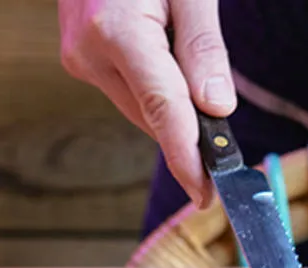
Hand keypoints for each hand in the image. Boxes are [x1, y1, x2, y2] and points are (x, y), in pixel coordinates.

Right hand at [58, 0, 234, 207]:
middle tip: (228, 151)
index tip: (206, 195)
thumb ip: (203, 46)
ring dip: (173, 110)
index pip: (163, 112)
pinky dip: (156, 93)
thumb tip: (217, 109)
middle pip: (154, 117)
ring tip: (197, 84)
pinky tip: (171, 70)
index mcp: (117, 32)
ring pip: (141, 108)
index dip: (187, 159)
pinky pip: (128, 91)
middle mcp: (89, 51)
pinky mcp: (79, 55)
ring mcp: (79, 55)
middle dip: (191, 133)